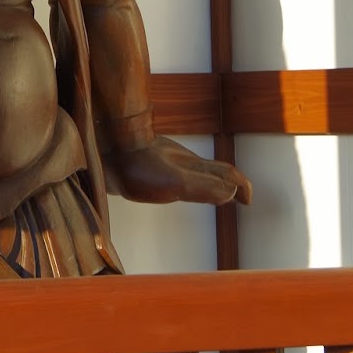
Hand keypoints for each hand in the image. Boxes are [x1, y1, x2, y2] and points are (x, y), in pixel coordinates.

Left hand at [104, 135, 250, 206]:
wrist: (104, 151)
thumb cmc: (136, 169)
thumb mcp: (176, 183)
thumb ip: (204, 187)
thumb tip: (232, 192)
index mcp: (194, 166)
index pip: (227, 174)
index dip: (242, 187)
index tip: (248, 201)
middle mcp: (182, 160)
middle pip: (214, 169)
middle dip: (230, 182)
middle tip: (237, 195)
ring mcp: (165, 159)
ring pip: (194, 168)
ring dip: (209, 180)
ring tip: (211, 191)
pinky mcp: (147, 162)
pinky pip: (174, 170)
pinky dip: (185, 180)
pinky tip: (172, 185)